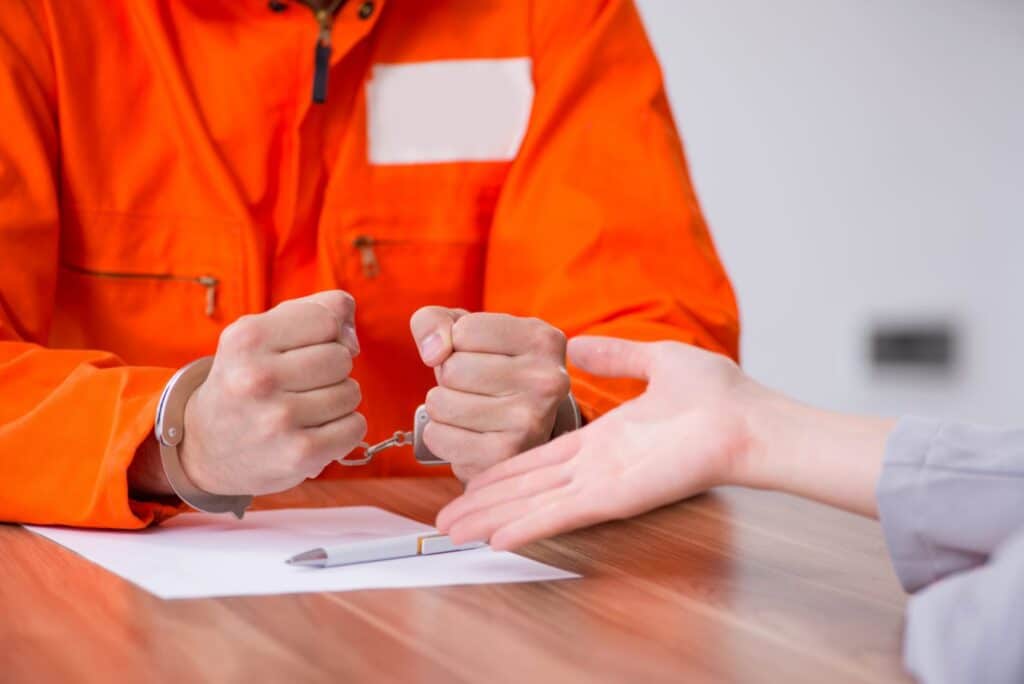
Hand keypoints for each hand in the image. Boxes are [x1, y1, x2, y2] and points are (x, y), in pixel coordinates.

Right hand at [179, 291, 366, 495]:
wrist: (204, 446)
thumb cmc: (248, 379)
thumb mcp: (262, 333)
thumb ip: (315, 311)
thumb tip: (352, 337)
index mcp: (247, 338)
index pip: (328, 319)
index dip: (329, 332)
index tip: (309, 347)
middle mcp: (257, 378)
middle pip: (342, 357)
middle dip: (333, 368)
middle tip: (302, 383)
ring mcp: (278, 419)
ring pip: (351, 392)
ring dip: (338, 400)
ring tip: (304, 407)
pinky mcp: (299, 454)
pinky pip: (355, 427)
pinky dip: (345, 428)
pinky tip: (316, 430)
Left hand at [410, 307, 570, 481]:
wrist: (525, 434)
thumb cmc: (492, 373)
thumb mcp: (469, 333)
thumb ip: (435, 321)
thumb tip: (433, 352)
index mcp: (543, 340)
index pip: (464, 330)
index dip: (457, 344)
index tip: (480, 357)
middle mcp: (545, 380)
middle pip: (452, 368)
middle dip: (450, 378)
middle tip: (476, 389)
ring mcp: (529, 421)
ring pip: (441, 402)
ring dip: (444, 407)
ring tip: (472, 411)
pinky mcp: (504, 455)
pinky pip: (437, 436)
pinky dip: (440, 435)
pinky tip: (467, 435)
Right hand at [436, 336, 757, 548]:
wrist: (752, 420)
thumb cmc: (719, 396)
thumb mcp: (657, 361)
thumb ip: (615, 355)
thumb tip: (577, 343)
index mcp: (603, 440)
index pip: (539, 457)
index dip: (502, 469)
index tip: (469, 477)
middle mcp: (596, 467)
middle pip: (526, 488)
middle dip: (484, 501)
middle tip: (444, 519)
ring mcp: (604, 485)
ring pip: (534, 505)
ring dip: (492, 519)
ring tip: (453, 532)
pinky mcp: (617, 497)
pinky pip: (562, 514)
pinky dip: (527, 526)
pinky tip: (495, 540)